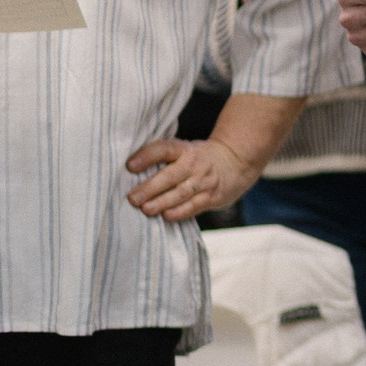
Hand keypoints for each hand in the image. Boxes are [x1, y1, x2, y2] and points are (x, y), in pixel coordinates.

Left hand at [125, 136, 258, 221]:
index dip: (146, 157)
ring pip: (181, 193)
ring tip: (145, 209)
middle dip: (150, 188)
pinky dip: (179, 212)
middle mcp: (194, 164)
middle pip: (170, 175)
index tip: (129, 166)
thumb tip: (128, 174)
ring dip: (162, 202)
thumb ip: (163, 159)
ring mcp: (204, 181)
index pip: (163, 149)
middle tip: (132, 198)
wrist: (236, 161)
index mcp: (184, 149)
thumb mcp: (184, 149)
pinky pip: (194, 206)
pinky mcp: (212, 196)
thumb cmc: (199, 158)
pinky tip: (166, 216)